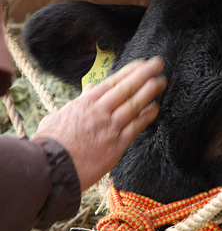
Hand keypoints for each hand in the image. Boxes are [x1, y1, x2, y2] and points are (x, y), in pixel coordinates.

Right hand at [33, 57, 166, 190]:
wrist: (52, 168)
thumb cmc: (52, 143)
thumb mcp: (59, 115)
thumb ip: (78, 101)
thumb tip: (90, 88)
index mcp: (85, 103)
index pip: (112, 82)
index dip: (129, 71)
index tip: (142, 63)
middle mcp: (100, 111)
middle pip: (127, 88)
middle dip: (145, 74)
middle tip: (158, 63)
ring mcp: (110, 127)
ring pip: (134, 105)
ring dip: (150, 91)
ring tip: (162, 81)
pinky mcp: (117, 145)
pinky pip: (136, 127)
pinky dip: (147, 116)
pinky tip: (156, 108)